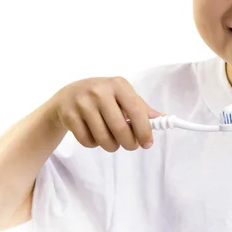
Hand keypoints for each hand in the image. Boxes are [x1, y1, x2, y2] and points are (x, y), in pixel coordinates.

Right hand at [48, 76, 163, 151]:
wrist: (68, 94)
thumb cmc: (103, 96)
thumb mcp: (122, 95)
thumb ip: (142, 108)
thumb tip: (164, 119)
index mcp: (118, 85)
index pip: (136, 111)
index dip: (144, 130)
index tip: (148, 143)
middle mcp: (100, 91)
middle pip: (120, 128)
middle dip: (129, 143)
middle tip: (131, 145)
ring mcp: (82, 103)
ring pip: (103, 138)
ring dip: (112, 146)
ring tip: (112, 141)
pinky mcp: (69, 116)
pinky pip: (88, 141)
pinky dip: (95, 144)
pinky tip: (95, 135)